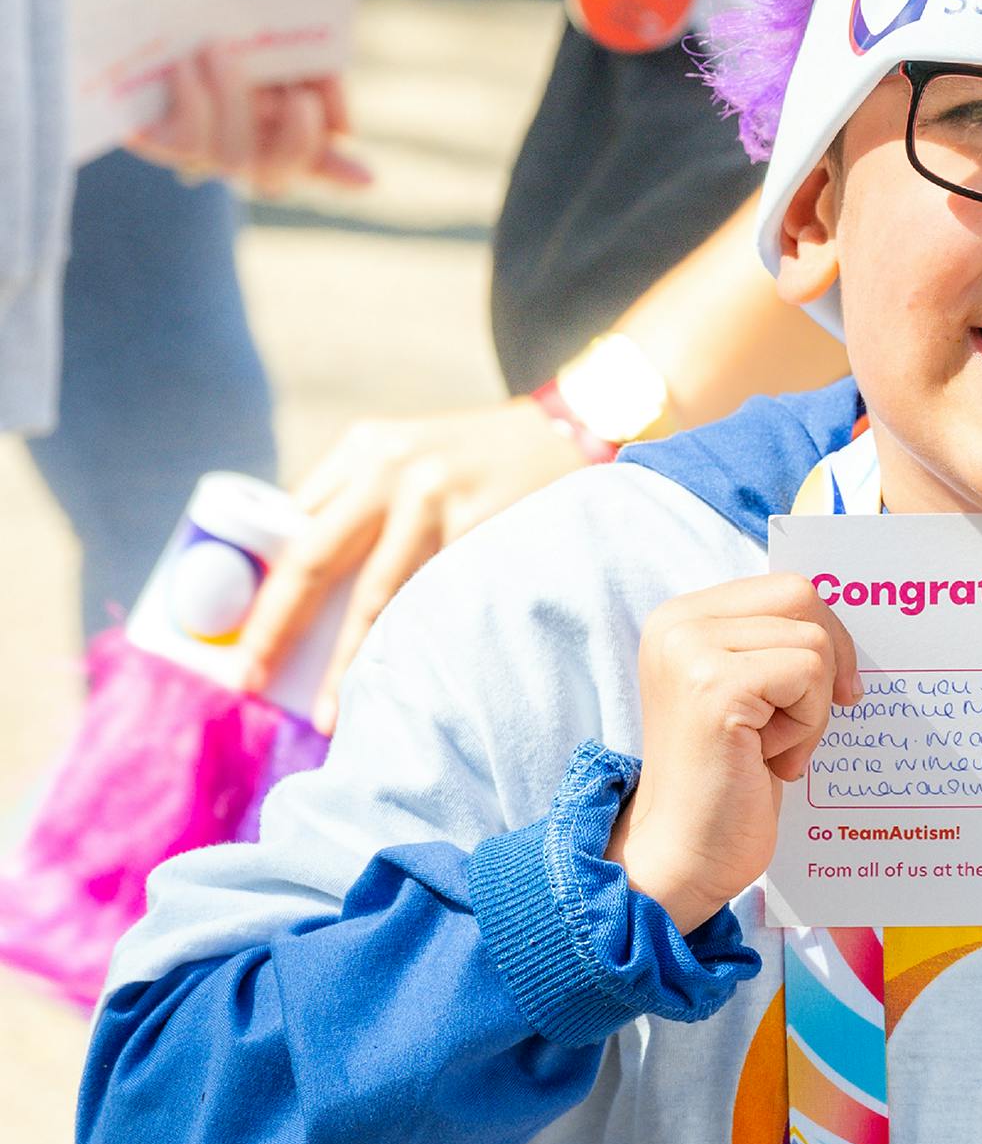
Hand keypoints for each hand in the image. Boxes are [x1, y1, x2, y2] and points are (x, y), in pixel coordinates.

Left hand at [127, 54, 369, 195]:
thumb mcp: (278, 25)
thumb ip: (318, 69)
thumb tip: (344, 130)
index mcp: (272, 115)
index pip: (313, 156)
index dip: (338, 172)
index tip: (367, 176)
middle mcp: (236, 138)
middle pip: (278, 173)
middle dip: (298, 142)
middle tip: (299, 100)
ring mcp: (194, 141)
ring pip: (234, 159)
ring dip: (235, 103)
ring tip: (218, 49)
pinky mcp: (149, 134)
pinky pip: (187, 144)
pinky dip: (195, 105)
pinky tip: (184, 65)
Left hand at [236, 399, 592, 726]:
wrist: (576, 431)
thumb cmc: (484, 459)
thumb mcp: (414, 457)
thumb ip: (363, 504)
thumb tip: (301, 590)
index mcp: (364, 447)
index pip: (293, 528)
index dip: (262, 592)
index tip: (243, 646)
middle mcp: (392, 465)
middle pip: (314, 560)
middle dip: (277, 630)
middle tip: (252, 683)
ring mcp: (439, 494)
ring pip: (376, 595)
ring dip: (347, 660)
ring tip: (330, 712)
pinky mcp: (484, 523)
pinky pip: (435, 599)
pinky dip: (414, 643)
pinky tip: (404, 680)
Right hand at [607, 574, 859, 931]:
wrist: (684, 855)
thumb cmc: (730, 779)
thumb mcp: (753, 693)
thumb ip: (777, 644)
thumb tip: (851, 618)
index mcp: (683, 617)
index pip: (788, 587)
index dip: (826, 636)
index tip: (833, 690)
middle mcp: (677, 623)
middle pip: (803, 598)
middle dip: (826, 664)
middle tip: (801, 725)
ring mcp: (691, 651)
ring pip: (813, 642)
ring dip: (812, 707)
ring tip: (770, 749)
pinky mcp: (715, 686)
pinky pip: (809, 675)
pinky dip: (806, 726)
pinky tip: (768, 760)